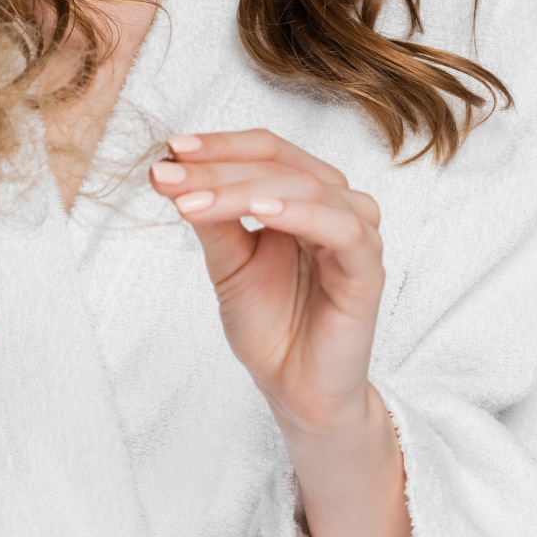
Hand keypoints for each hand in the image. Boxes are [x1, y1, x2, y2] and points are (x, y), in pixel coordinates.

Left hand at [148, 129, 384, 433]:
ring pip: (306, 189)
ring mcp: (356, 233)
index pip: (266, 150)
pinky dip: (300, 214)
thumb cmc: (270, 324)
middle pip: (280, 164)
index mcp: (305, 194)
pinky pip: (341, 229)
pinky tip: (262, 214)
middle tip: (168, 177)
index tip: (170, 149)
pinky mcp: (368, 269)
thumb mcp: (228, 261)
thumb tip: (172, 170)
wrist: (294, 391)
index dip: (220, 145)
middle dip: (219, 169)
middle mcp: (335, 204)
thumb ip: (212, 217)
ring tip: (195, 201)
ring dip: (245, 190)